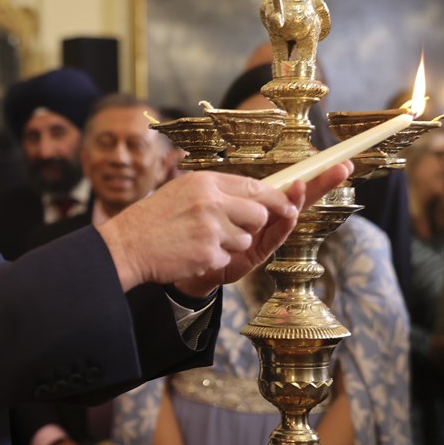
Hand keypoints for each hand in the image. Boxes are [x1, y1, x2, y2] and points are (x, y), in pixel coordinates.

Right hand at [99, 165, 350, 293]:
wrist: (125, 247)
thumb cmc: (157, 224)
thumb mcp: (186, 195)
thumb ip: (223, 197)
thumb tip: (271, 200)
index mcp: (208, 183)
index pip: (258, 187)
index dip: (287, 193)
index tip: (318, 183)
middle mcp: (212, 199)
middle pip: (262, 212)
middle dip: (254, 225)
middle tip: (226, 230)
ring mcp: (210, 225)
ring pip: (248, 238)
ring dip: (230, 247)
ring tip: (197, 243)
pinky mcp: (207, 250)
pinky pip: (230, 258)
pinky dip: (215, 262)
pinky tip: (191, 255)